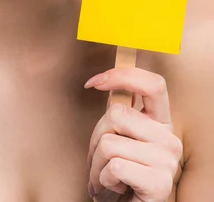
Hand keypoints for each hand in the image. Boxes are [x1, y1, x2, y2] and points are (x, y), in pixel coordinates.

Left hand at [84, 67, 182, 200]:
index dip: (122, 76)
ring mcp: (168, 161)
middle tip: (98, 158)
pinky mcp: (160, 183)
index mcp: (161, 121)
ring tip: (105, 176)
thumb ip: (119, 112)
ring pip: (109, 143)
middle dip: (95, 136)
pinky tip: (114, 187)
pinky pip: (114, 167)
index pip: (154, 84)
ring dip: (96, 163)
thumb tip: (104, 79)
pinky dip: (102, 179)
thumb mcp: (121, 137)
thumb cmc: (121, 173)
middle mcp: (170, 138)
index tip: (93, 82)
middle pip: (116, 113)